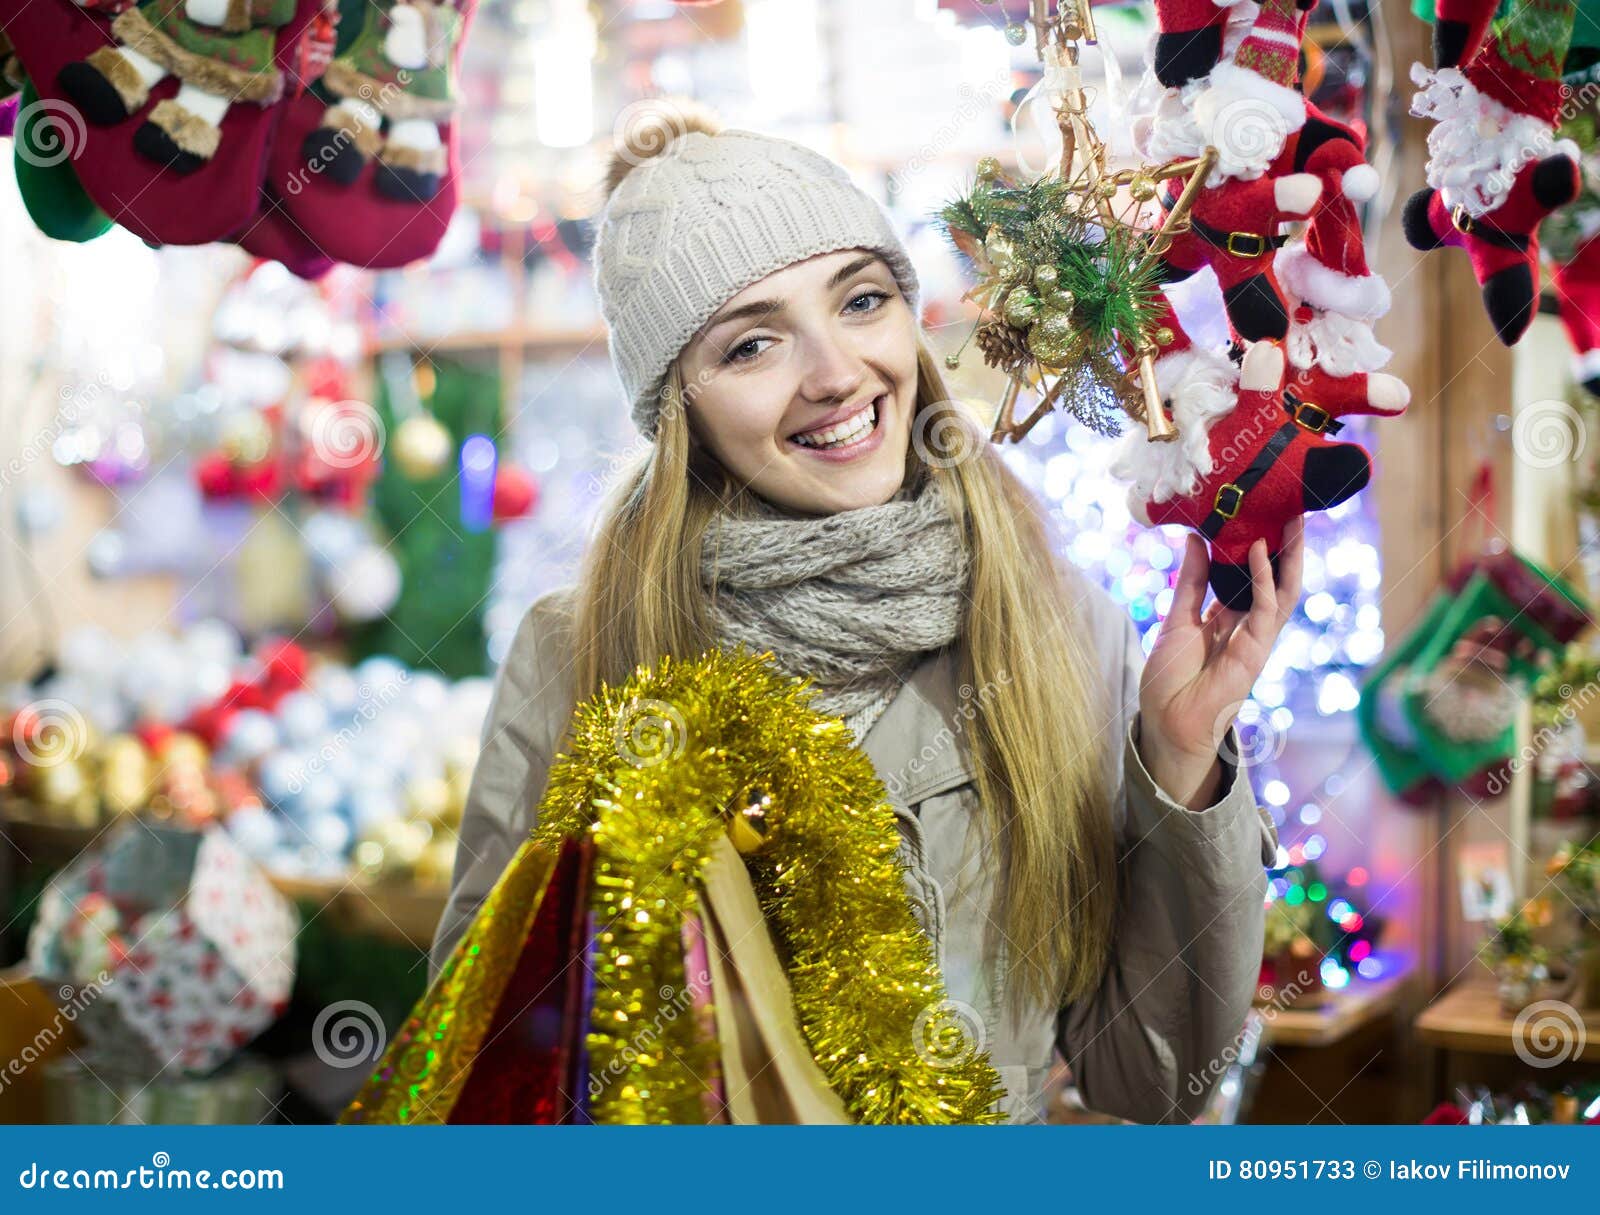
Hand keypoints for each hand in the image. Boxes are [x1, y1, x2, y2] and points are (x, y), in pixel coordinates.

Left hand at [1137, 517, 1305, 809]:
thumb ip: (1190, 581)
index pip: (1250, 575)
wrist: (1166, 723)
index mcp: (1227, 618)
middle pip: (1275, 579)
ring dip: (1290, 556)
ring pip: (1283, 591)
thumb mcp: (1177, 618)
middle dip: (1285, 546)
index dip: (1259, 546)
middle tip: (1292, 507)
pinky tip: (1261, 552)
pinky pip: (1267, 609)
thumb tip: (1196, 538)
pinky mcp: (1256, 651)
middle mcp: (1246, 626)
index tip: (1262, 514)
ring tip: (1292, 519)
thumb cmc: (1169, 679)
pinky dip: (1266, 580)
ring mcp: (1256, 638)